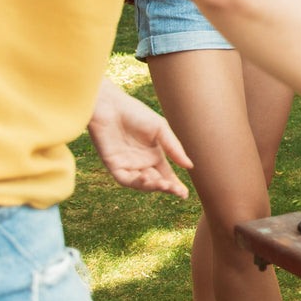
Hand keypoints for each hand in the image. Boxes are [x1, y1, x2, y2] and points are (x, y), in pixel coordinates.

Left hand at [86, 77, 192, 197]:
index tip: (184, 194)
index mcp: (154, 155)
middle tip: (176, 191)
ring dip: (152, 186)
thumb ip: (173, 148)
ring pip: (141, 184)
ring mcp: (127, 165)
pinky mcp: (113, 164)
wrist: (111, 106)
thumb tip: (189, 166)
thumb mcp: (160, 129)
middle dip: (166, 188)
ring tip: (163, 185)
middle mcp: (141, 163)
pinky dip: (135, 181)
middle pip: (155, 182)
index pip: (166, 175)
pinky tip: (145, 178)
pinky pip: (124, 178)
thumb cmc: (135, 113)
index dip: (175, 185)